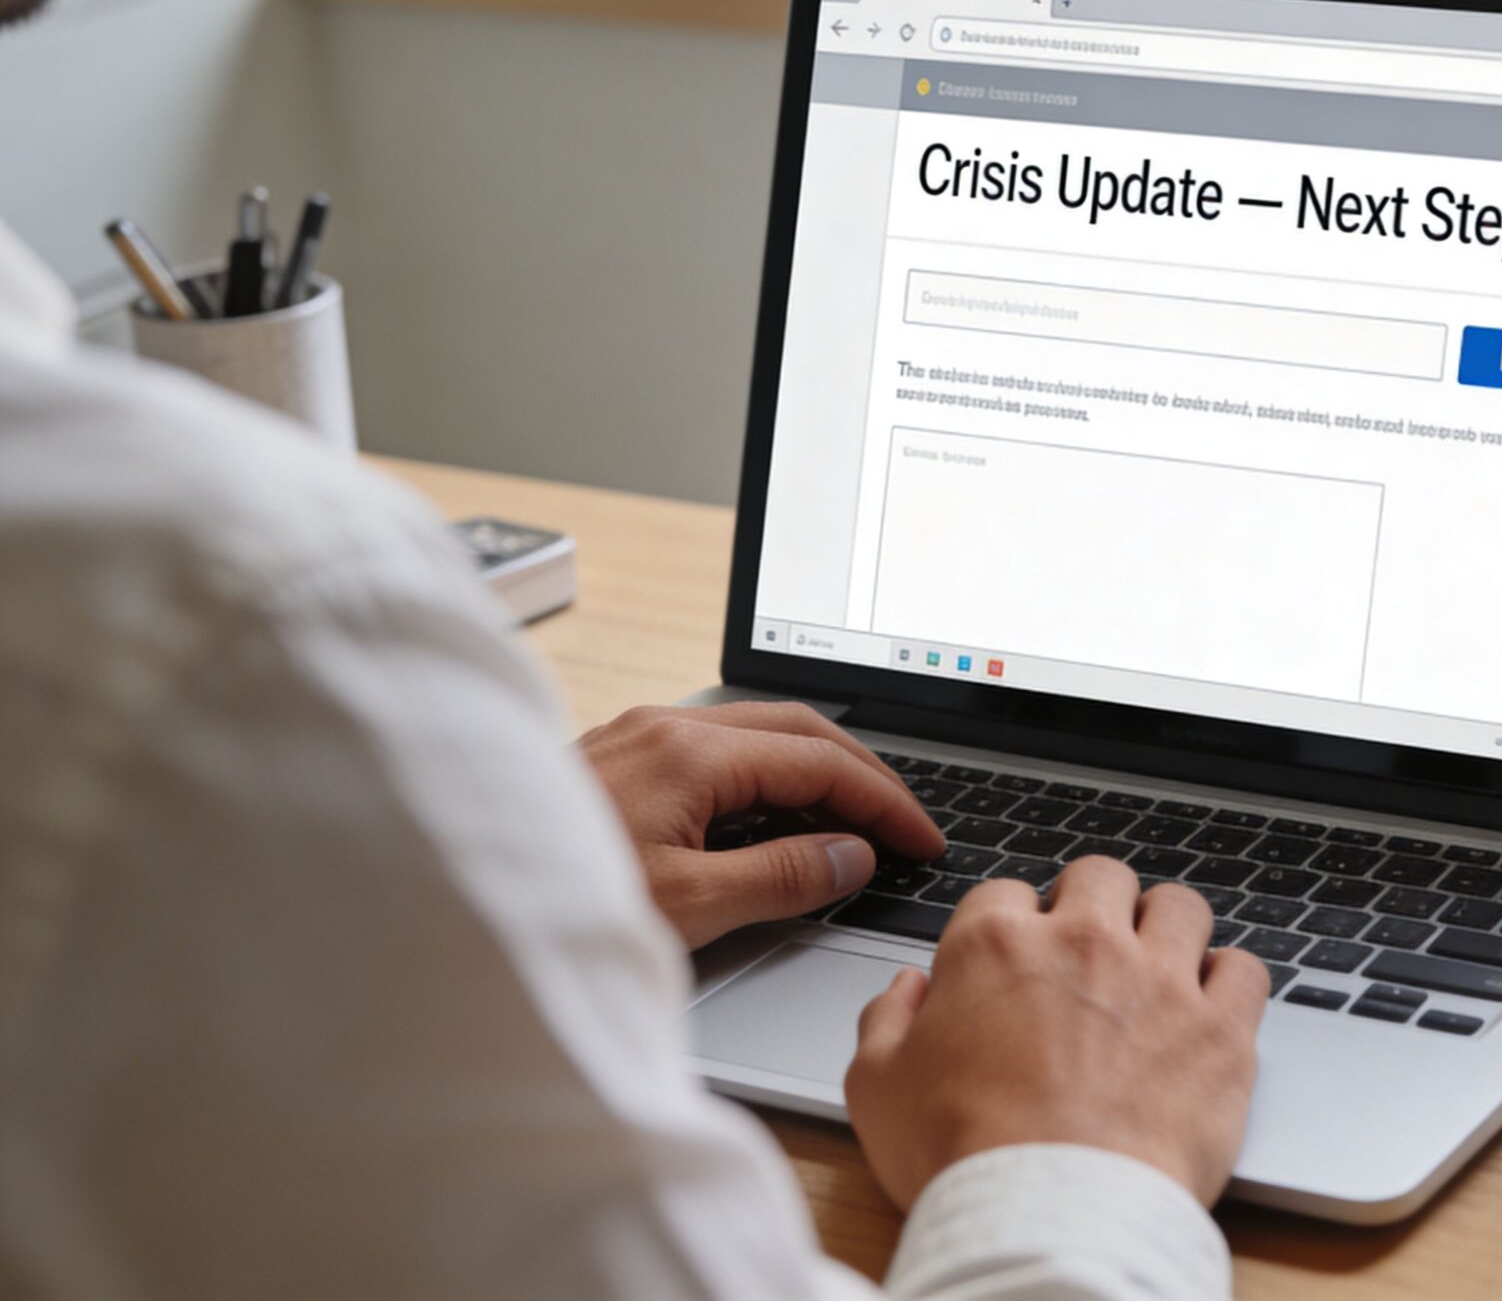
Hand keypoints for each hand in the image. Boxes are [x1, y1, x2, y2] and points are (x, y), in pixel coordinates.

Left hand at [578, 702, 944, 948]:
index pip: (822, 762)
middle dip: (864, 774)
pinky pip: (719, 752)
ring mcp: (638, 738)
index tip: (922, 842)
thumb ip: (780, 876)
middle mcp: (666, 728)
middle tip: (907, 825)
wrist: (446, 897)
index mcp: (691, 752)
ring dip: (817, 773)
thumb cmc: (553, 903)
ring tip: (856, 823)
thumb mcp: (686, 905)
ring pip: (758, 735)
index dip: (884, 803)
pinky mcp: (618, 760)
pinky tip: (776, 818)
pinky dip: (769, 779)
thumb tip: (851, 856)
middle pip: (799, 730)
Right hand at [846, 857, 1268, 1208]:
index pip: (1005, 893)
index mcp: (996, 947)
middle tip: (1091, 952)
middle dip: (1094, 906)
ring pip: (1181, 906)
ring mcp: (1160, 980)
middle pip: (1100, 878)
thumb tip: (906, 991)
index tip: (1017, 958)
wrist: (1050, 1219)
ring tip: (1159, 966)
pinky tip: (1212, 1006)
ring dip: (1168, 929)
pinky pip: (1245, 970)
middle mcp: (1084, 945)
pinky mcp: (1219, 1029)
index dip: (1010, 926)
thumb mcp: (877, 1089)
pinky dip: (1231, 982)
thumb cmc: (965, 1159)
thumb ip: (886, 1022)